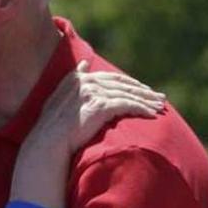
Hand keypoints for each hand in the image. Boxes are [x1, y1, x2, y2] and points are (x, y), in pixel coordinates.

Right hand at [10, 61, 164, 207]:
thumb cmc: (51, 127)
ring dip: (147, 99)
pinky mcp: (101, 106)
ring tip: (160, 107)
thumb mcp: (59, 98)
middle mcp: (86, 82)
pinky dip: (142, 109)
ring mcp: (93, 93)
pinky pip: (128, 104)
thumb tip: (84, 64)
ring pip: (128, 93)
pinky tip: (152, 115)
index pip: (110, 78)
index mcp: (76, 78)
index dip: (128, 83)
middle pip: (122, 83)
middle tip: (159, 97)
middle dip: (142, 90)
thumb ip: (73, 80)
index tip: (141, 89)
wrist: (47, 143)